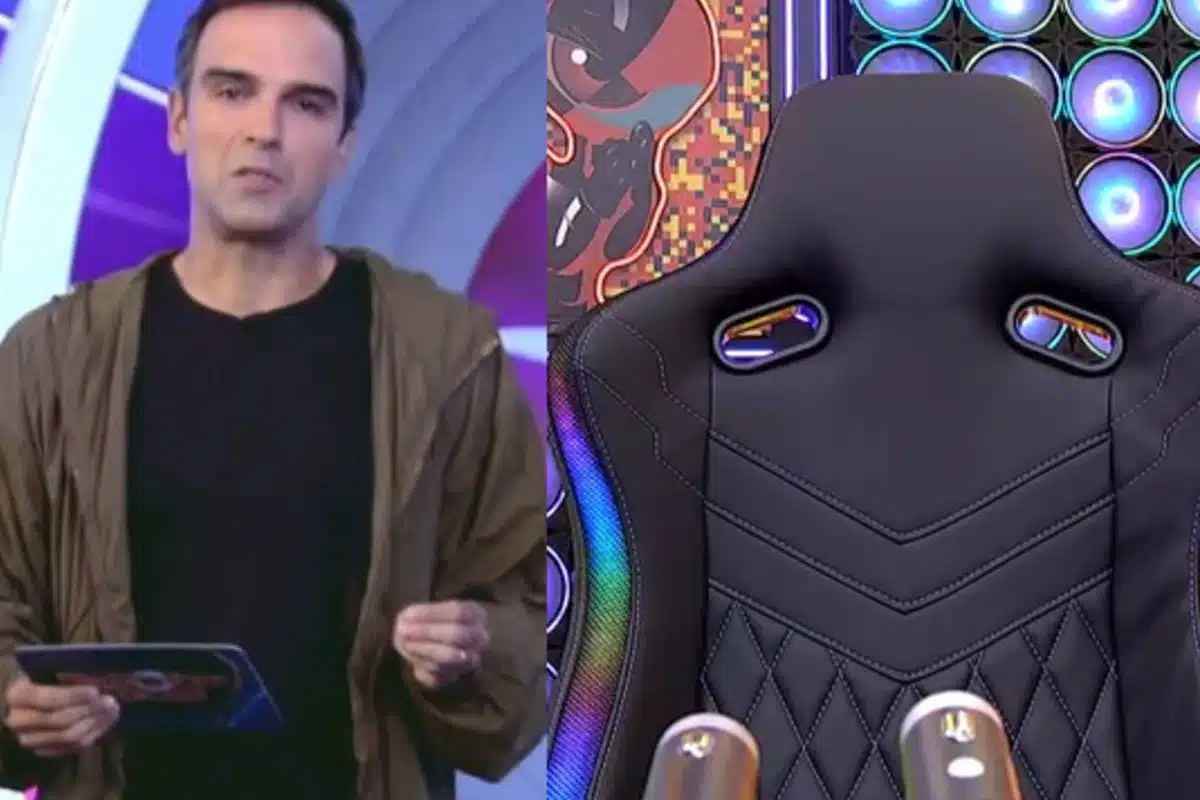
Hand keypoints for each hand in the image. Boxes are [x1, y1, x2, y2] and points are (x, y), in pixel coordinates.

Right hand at [4, 675, 119, 756]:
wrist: (36, 695)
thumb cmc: (49, 676)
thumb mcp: (56, 668)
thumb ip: (73, 673)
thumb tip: (99, 679)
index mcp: (18, 695)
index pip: (46, 699)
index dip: (73, 696)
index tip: (95, 691)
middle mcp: (18, 720)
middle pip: (59, 721)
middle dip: (89, 710)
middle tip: (110, 700)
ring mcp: (30, 739)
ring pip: (68, 737)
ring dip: (95, 723)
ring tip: (112, 709)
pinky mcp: (44, 750)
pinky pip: (72, 748)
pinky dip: (93, 734)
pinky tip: (105, 721)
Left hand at [393, 600, 489, 689]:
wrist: (441, 645)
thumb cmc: (434, 623)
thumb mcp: (428, 611)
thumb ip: (417, 614)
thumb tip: (404, 621)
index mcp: (476, 615)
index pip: (458, 612)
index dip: (431, 614)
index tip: (408, 614)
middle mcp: (480, 638)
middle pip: (458, 635)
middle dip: (428, 632)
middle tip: (402, 629)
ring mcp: (471, 660)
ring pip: (449, 658)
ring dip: (423, 650)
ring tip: (405, 643)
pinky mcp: (455, 678)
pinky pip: (438, 676)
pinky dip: (423, 667)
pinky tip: (412, 659)